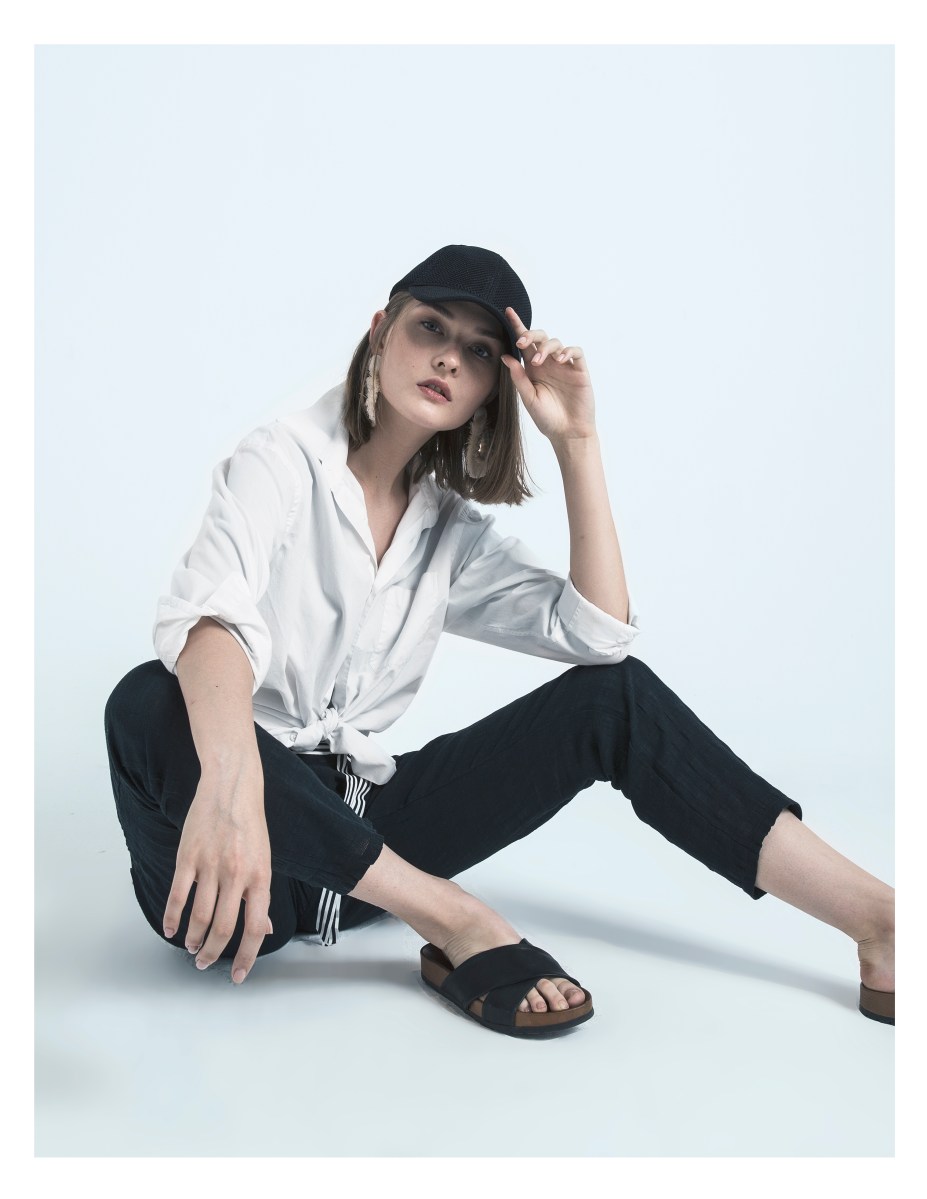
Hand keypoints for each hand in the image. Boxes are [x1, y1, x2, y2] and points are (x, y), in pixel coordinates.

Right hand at [163, 759, 272, 984]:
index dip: (247, 956)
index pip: (255, 928)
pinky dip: (172, 917)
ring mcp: (211, 866)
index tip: (238, 975)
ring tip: (191, 948)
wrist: (232, 787)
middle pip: (224, 928)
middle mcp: (237, 875)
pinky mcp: (188, 857)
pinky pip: (178, 895)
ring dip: (193, 939)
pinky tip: (171, 930)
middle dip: (213, 953)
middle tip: (204, 963)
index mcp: (260, 877)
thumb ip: (261, 895)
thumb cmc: (251, 824)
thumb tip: (264, 928)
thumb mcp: (265, 859)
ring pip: (200, 916)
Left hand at [501, 307, 596, 444]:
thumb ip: (518, 378)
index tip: (507, 312)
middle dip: (530, 334)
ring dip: (546, 347)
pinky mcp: (579, 371)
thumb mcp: (529, 398)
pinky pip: (576, 352)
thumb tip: (506, 357)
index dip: (518, 326)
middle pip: (540, 337)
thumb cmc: (547, 419)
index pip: (525, 344)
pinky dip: (568, 351)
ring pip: (556, 342)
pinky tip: (559, 359)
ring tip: (539, 362)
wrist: (568, 433)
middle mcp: (548, 364)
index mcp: (533, 369)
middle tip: (522, 343)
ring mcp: (564, 367)